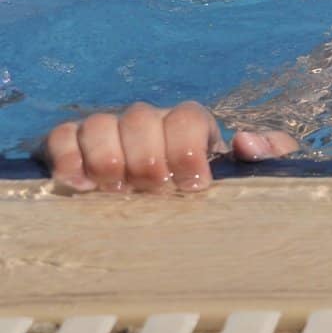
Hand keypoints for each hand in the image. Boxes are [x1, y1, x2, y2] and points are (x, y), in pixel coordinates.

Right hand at [36, 101, 300, 194]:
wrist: (172, 217)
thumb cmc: (215, 191)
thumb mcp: (254, 176)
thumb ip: (269, 154)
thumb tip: (246, 141)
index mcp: (190, 125)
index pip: (186, 115)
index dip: (187, 148)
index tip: (193, 184)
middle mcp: (149, 122)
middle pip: (140, 117)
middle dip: (148, 160)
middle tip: (154, 192)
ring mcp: (110, 132)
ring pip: (99, 122)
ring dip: (107, 160)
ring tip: (117, 192)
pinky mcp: (74, 147)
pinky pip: (61, 136)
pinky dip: (66, 157)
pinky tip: (79, 185)